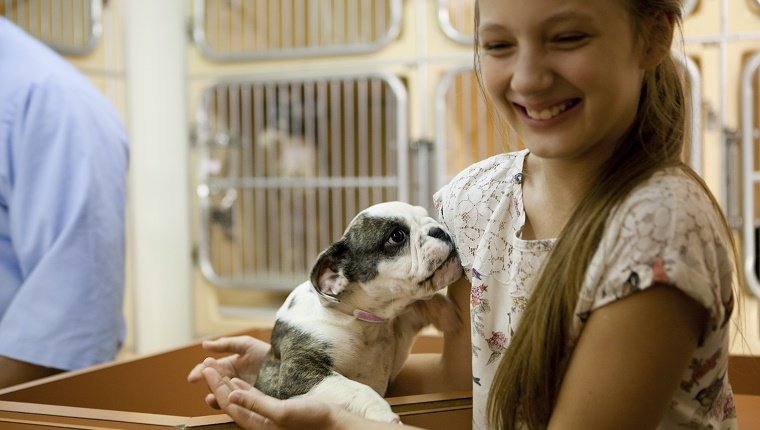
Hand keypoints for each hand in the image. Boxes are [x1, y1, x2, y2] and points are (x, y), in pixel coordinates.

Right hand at [187, 335, 270, 408]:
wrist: (286, 364)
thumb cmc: (266, 352)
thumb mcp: (246, 345)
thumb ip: (226, 344)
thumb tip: (204, 344)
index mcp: (228, 366)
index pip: (209, 370)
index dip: (199, 373)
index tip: (193, 378)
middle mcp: (230, 379)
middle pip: (213, 383)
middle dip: (207, 384)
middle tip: (203, 384)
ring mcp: (238, 391)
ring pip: (221, 395)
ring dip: (214, 397)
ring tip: (211, 398)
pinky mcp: (247, 400)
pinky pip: (235, 403)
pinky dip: (228, 404)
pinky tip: (227, 402)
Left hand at [203, 366, 342, 429]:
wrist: (332, 423)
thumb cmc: (311, 420)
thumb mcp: (282, 411)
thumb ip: (256, 404)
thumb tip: (232, 394)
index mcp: (256, 424)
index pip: (229, 402)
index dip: (216, 384)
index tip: (206, 367)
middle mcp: (257, 421)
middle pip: (230, 399)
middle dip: (216, 381)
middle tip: (206, 363)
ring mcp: (265, 415)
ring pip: (239, 398)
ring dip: (226, 382)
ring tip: (216, 367)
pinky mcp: (274, 409)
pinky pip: (251, 398)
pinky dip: (241, 387)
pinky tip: (237, 380)